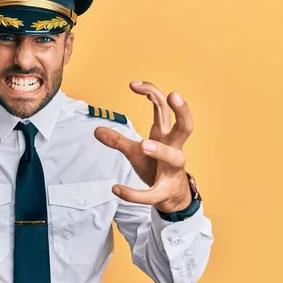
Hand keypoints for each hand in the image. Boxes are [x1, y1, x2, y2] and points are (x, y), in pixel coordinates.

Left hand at [94, 81, 192, 212]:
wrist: (170, 197)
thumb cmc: (156, 167)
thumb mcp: (135, 151)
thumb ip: (118, 140)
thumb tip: (96, 130)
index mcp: (166, 136)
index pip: (164, 108)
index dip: (152, 92)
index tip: (133, 84)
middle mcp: (174, 149)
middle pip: (186, 127)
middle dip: (182, 110)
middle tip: (173, 95)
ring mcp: (173, 170)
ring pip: (174, 157)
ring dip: (160, 150)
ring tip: (143, 144)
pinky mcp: (165, 192)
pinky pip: (151, 193)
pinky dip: (134, 193)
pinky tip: (116, 189)